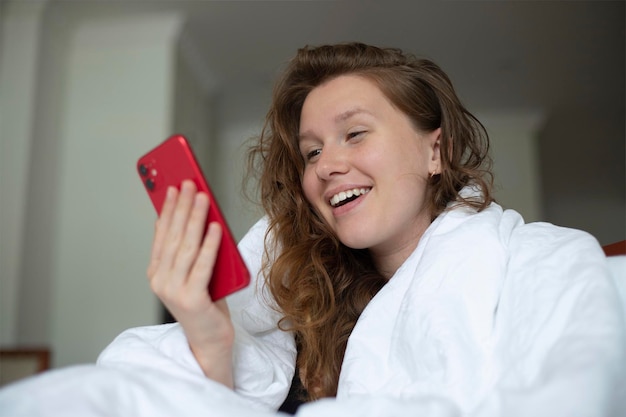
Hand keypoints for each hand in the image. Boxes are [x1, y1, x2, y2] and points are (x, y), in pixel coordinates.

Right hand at [147, 180, 233, 387]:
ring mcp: (174, 291)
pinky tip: (216, 227)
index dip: (167, 210)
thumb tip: (195, 219)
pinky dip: (210, 245)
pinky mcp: (192, 300)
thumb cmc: (205, 304)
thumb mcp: (192, 274)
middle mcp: (161, 281)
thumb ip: (189, 252)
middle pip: (173, 236)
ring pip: (186, 247)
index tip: (172, 187)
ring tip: (202, 197)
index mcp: (157, 273)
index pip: (161, 235)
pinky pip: (203, 266)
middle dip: (181, 207)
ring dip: (195, 219)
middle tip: (189, 184)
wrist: (210, 341)